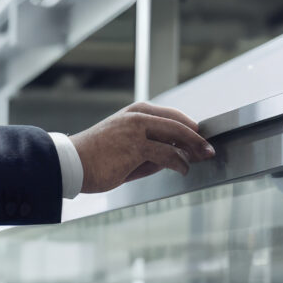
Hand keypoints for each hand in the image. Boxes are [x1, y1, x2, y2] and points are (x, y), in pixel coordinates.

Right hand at [70, 102, 214, 193]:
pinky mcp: (136, 147)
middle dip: (198, 138)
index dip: (190, 127)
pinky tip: (183, 170)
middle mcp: (138, 116)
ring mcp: (137, 130)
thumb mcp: (127, 148)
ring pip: (176, 136)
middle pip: (178, 124)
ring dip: (193, 150)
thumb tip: (174, 157)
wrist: (72, 163)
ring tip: (202, 158)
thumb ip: (150, 150)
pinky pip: (167, 154)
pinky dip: (179, 163)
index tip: (201, 138)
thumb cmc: (96, 157)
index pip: (172, 116)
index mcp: (136, 112)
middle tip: (210, 148)